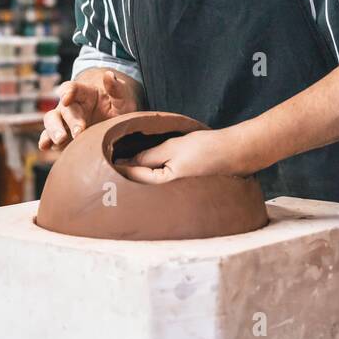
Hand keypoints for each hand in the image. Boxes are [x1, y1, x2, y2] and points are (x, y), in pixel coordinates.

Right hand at [38, 70, 139, 150]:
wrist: (113, 118)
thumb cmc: (117, 104)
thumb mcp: (122, 96)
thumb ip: (116, 88)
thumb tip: (109, 75)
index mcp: (84, 93)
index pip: (72, 88)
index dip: (67, 92)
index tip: (66, 98)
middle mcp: (70, 105)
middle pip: (63, 109)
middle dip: (69, 120)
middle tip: (78, 132)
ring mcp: (64, 120)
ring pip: (51, 121)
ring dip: (52, 130)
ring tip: (60, 141)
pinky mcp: (62, 135)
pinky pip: (49, 137)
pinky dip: (45, 141)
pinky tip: (45, 146)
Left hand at [118, 128, 243, 184]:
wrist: (235, 152)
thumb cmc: (205, 149)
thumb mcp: (173, 148)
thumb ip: (149, 156)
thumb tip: (127, 163)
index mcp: (164, 183)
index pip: (133, 176)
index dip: (118, 168)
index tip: (104, 162)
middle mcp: (170, 190)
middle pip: (141, 184)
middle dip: (126, 175)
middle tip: (109, 163)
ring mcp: (176, 188)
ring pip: (151, 182)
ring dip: (139, 174)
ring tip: (124, 163)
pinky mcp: (182, 182)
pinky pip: (162, 179)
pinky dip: (152, 173)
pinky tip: (147, 165)